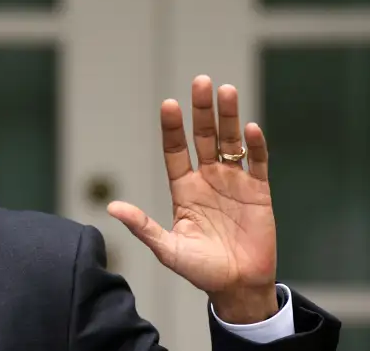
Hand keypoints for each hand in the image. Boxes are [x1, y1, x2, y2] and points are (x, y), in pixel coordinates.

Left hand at [107, 75, 277, 323]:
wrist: (238, 287)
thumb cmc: (201, 270)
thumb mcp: (168, 249)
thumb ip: (143, 227)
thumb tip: (111, 207)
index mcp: (184, 189)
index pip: (176, 151)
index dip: (173, 128)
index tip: (169, 104)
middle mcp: (208, 179)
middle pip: (204, 137)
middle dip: (202, 110)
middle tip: (201, 81)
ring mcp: (234, 182)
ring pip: (231, 142)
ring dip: (229, 117)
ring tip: (226, 90)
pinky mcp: (258, 191)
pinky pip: (257, 163)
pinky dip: (255, 146)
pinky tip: (250, 129)